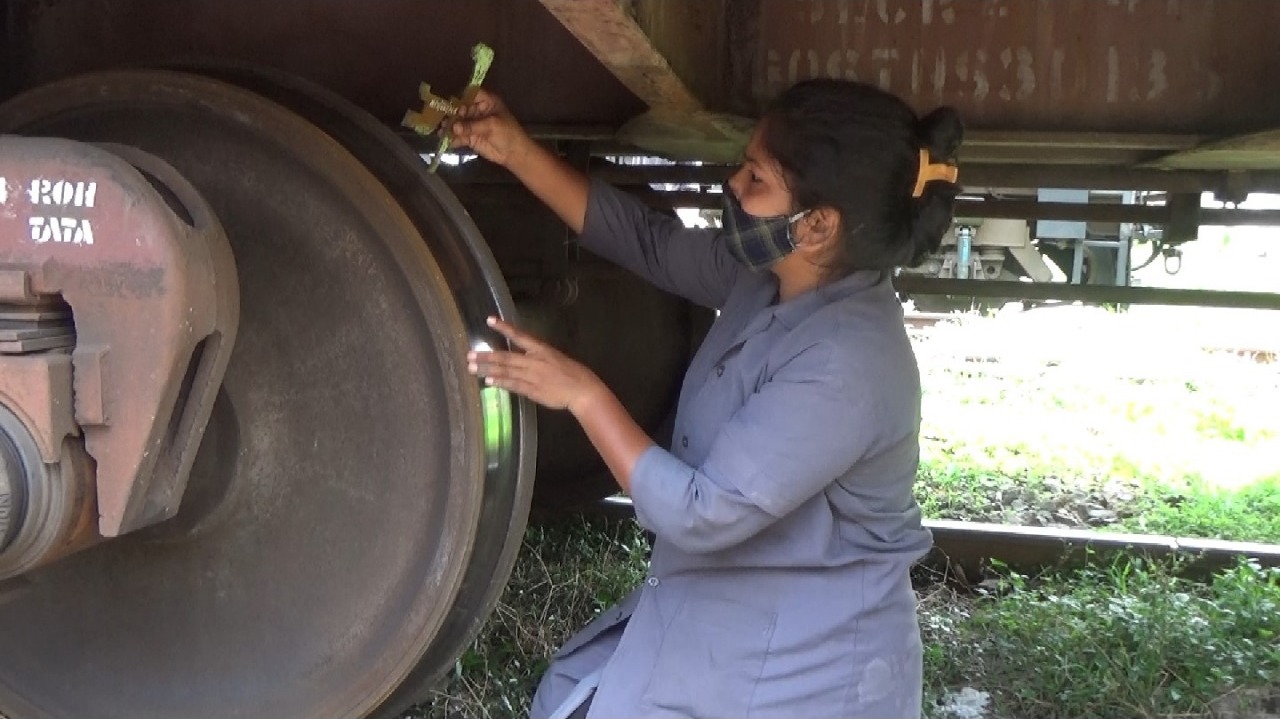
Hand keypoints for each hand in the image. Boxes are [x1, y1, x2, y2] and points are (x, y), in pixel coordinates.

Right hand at [446, 89, 532, 167]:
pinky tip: (445, 141)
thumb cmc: (508, 134)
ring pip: (458, 123)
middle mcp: (477, 111)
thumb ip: (472, 126)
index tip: (450, 103)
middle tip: (441, 119)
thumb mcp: (491, 126)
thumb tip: (453, 127)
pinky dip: (452, 139)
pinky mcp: (470, 137)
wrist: (514, 153)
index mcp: (486, 102)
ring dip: (449, 127)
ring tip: (441, 131)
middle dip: (451, 114)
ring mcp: (473, 124)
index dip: (460, 98)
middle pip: (460, 109)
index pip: (470, 94)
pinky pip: (459, 136)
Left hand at [467, 316, 606, 412]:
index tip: (489, 320)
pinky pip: (513, 385)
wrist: (582, 390)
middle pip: (506, 357)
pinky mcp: (533, 390)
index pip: (519, 336)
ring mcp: (532, 376)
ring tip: (472, 368)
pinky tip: (489, 382)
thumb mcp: (555, 358)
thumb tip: (522, 358)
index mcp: (541, 350)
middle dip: (487, 356)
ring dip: (488, 370)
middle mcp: (534, 361)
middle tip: (469, 355)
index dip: (504, 328)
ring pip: (506, 371)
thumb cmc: (572, 373)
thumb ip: (537, 358)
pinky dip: (501, 383)